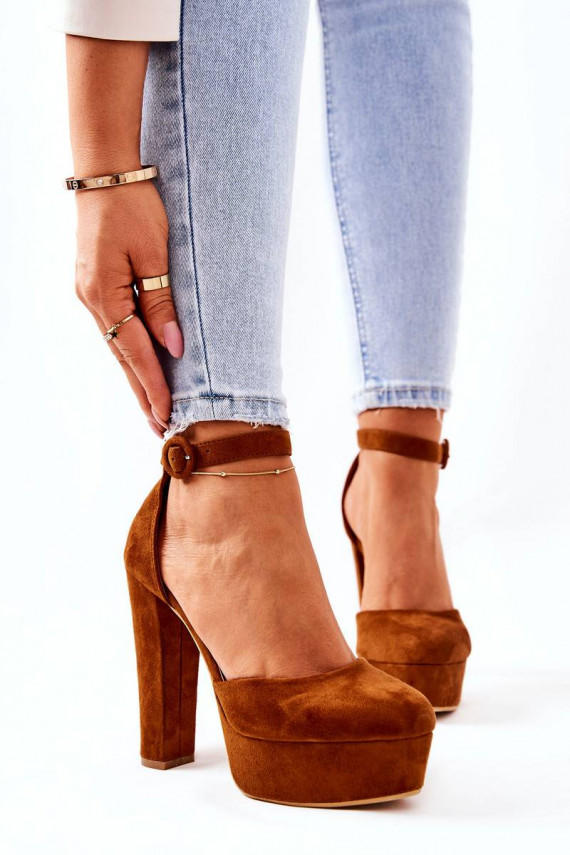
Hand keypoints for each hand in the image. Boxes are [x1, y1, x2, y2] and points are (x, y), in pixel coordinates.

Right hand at [74, 178, 183, 436]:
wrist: (107, 173)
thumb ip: (162, 303)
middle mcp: (92, 300)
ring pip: (117, 347)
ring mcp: (90, 294)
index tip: (168, 414)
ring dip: (135, 378)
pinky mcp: (95, 287)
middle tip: (159, 428)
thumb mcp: (155, 253)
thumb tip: (174, 348)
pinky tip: (139, 369)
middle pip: (122, 357)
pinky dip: (129, 354)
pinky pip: (115, 330)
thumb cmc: (135, 207)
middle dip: (142, 394)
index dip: (154, 384)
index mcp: (104, 294)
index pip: (134, 351)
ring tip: (153, 409)